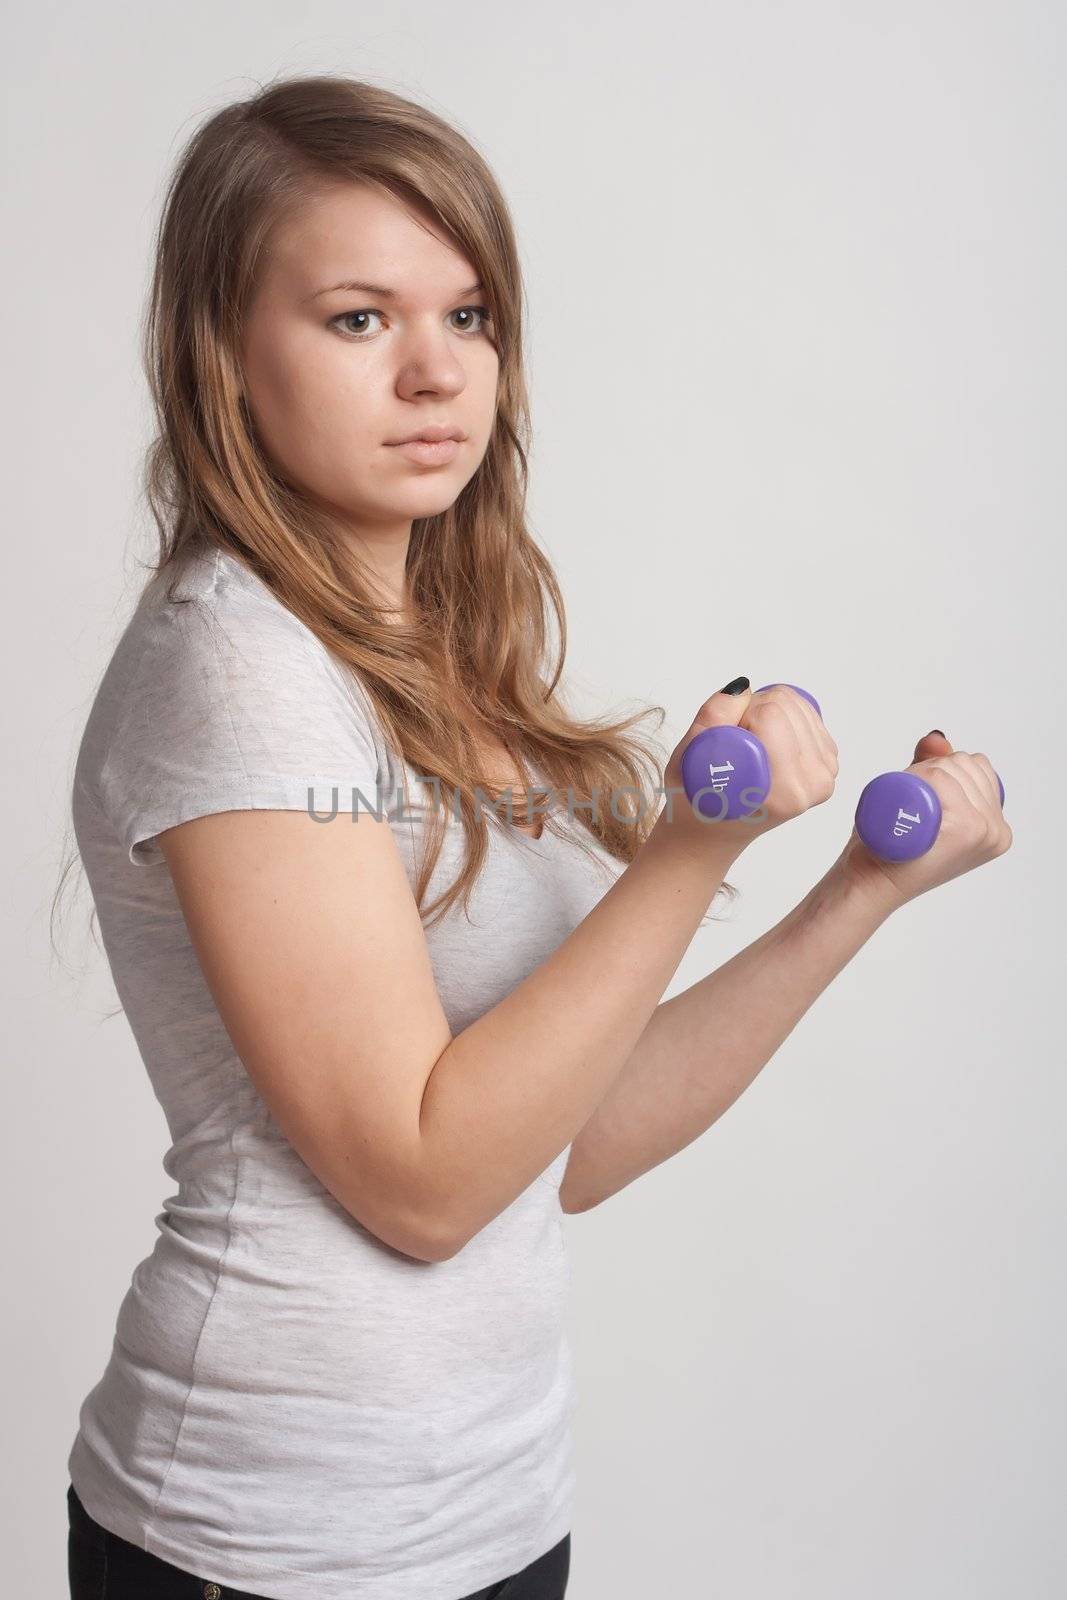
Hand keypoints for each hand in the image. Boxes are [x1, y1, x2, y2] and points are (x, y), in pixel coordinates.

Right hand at [657, 680, 839, 856]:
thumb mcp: (688, 759)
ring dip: (764, 713)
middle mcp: (813, 783)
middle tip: (733, 745)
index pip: (769, 715)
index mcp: (784, 790)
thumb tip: (743, 688)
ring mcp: (824, 772)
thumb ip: (712, 718)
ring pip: (795, 702)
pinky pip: (804, 711)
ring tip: (747, 747)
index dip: (736, 716)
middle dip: (751, 713)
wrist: (713, 829)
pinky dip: (779, 716)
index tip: (724, 743)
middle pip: (784, 704)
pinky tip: (765, 743)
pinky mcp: (827, 761)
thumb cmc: (696, 798)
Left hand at [837, 730, 1011, 910]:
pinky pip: (940, 780)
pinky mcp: (966, 830)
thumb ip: (933, 767)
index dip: (942, 769)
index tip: (920, 798)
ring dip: (920, 777)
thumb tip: (938, 738)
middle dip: (930, 771)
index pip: (976, 767)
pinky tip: (912, 809)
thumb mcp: (919, 802)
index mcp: (996, 827)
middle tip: (910, 809)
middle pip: (963, 764)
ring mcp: (985, 831)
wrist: (871, 884)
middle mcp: (997, 830)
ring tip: (909, 813)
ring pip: (948, 769)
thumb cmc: (890, 847)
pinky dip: (919, 781)